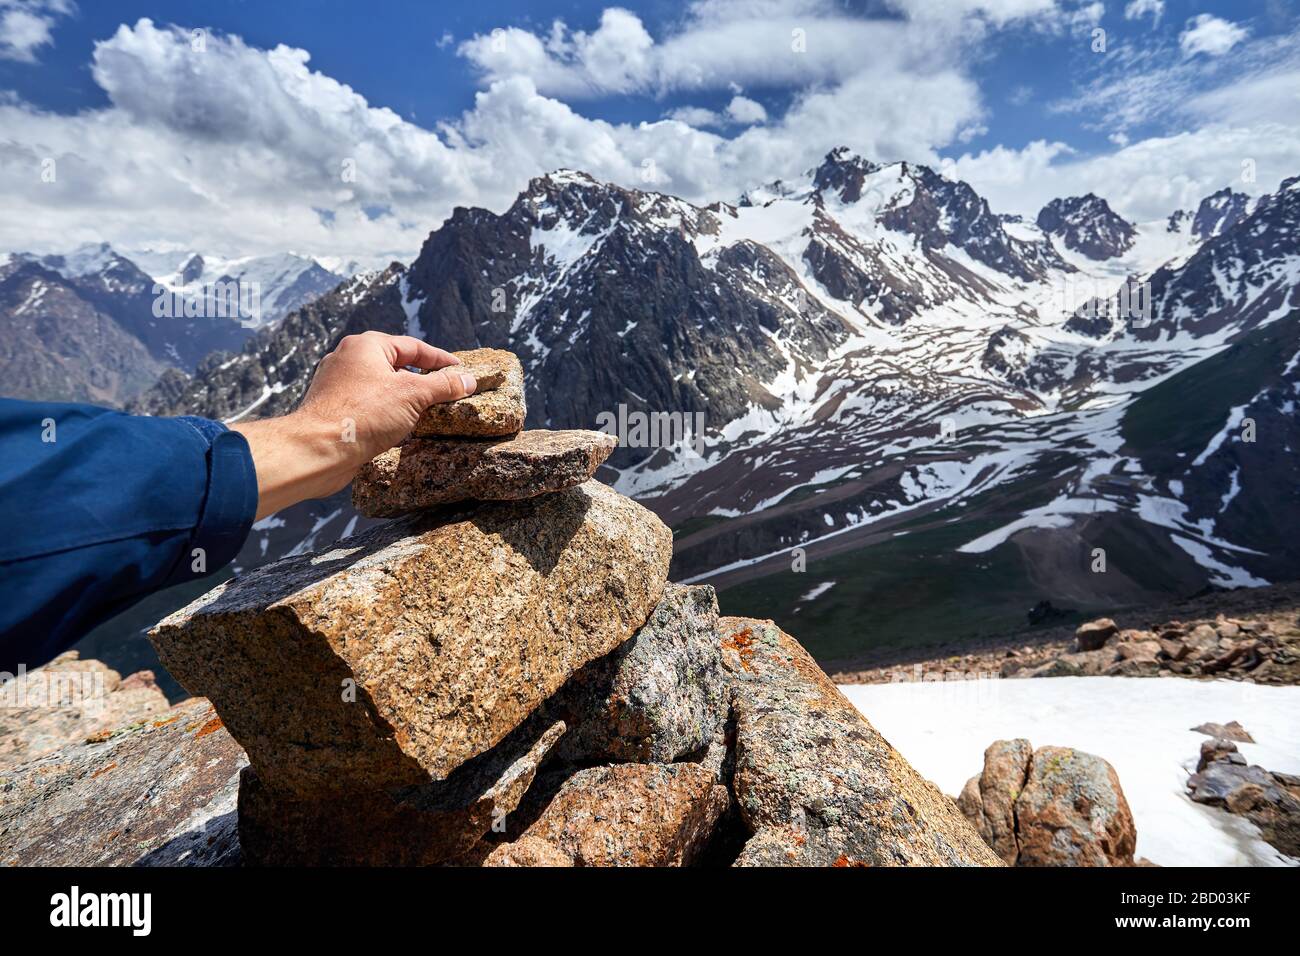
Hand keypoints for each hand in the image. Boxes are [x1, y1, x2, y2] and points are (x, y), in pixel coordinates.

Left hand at [232, 332, 475, 518]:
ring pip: (382, 386)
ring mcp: (338, 385)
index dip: (440, 360)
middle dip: (422, 379)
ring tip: (428, 411)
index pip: (413, 347)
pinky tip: (400, 428)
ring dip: (405, 398)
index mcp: (366, 346)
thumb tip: (468, 381)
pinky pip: (369, 405)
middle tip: (446, 390)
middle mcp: (349, 360)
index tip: (460, 371)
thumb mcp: (413, 396)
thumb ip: (443, 386)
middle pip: (396, 365)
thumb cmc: (363, 415)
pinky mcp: (334, 409)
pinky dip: (388, 412)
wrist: (318, 449)